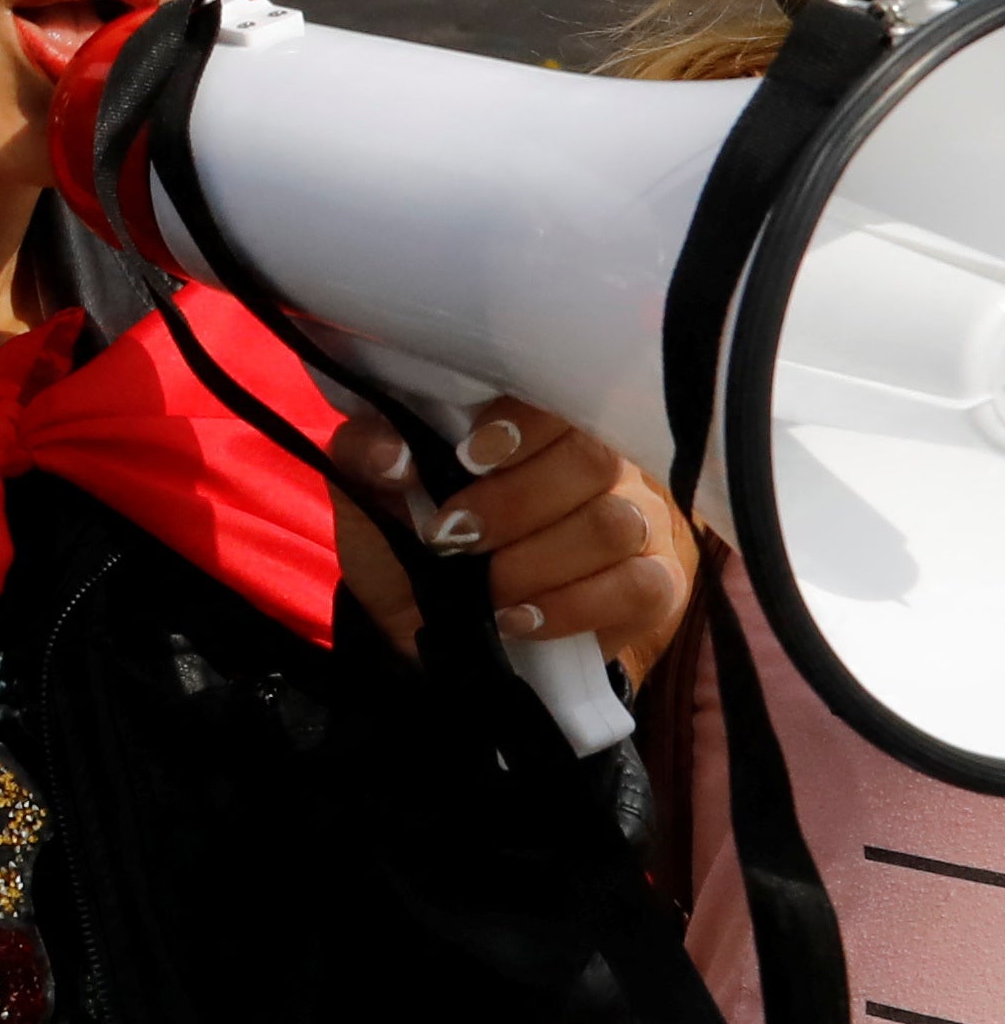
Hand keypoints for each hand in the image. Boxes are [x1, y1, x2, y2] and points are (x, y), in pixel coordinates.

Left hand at [337, 397, 694, 689]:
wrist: (423, 628)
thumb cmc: (406, 542)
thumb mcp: (368, 493)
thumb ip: (368, 455)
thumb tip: (392, 453)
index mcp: (538, 425)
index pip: (559, 395)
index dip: (520, 423)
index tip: (466, 457)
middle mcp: (602, 465)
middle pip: (592, 460)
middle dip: (512, 504)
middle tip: (452, 538)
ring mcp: (639, 523)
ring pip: (613, 524)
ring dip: (533, 562)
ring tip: (481, 588)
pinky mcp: (656, 585)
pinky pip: (641, 587)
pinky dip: (571, 606)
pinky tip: (520, 619)